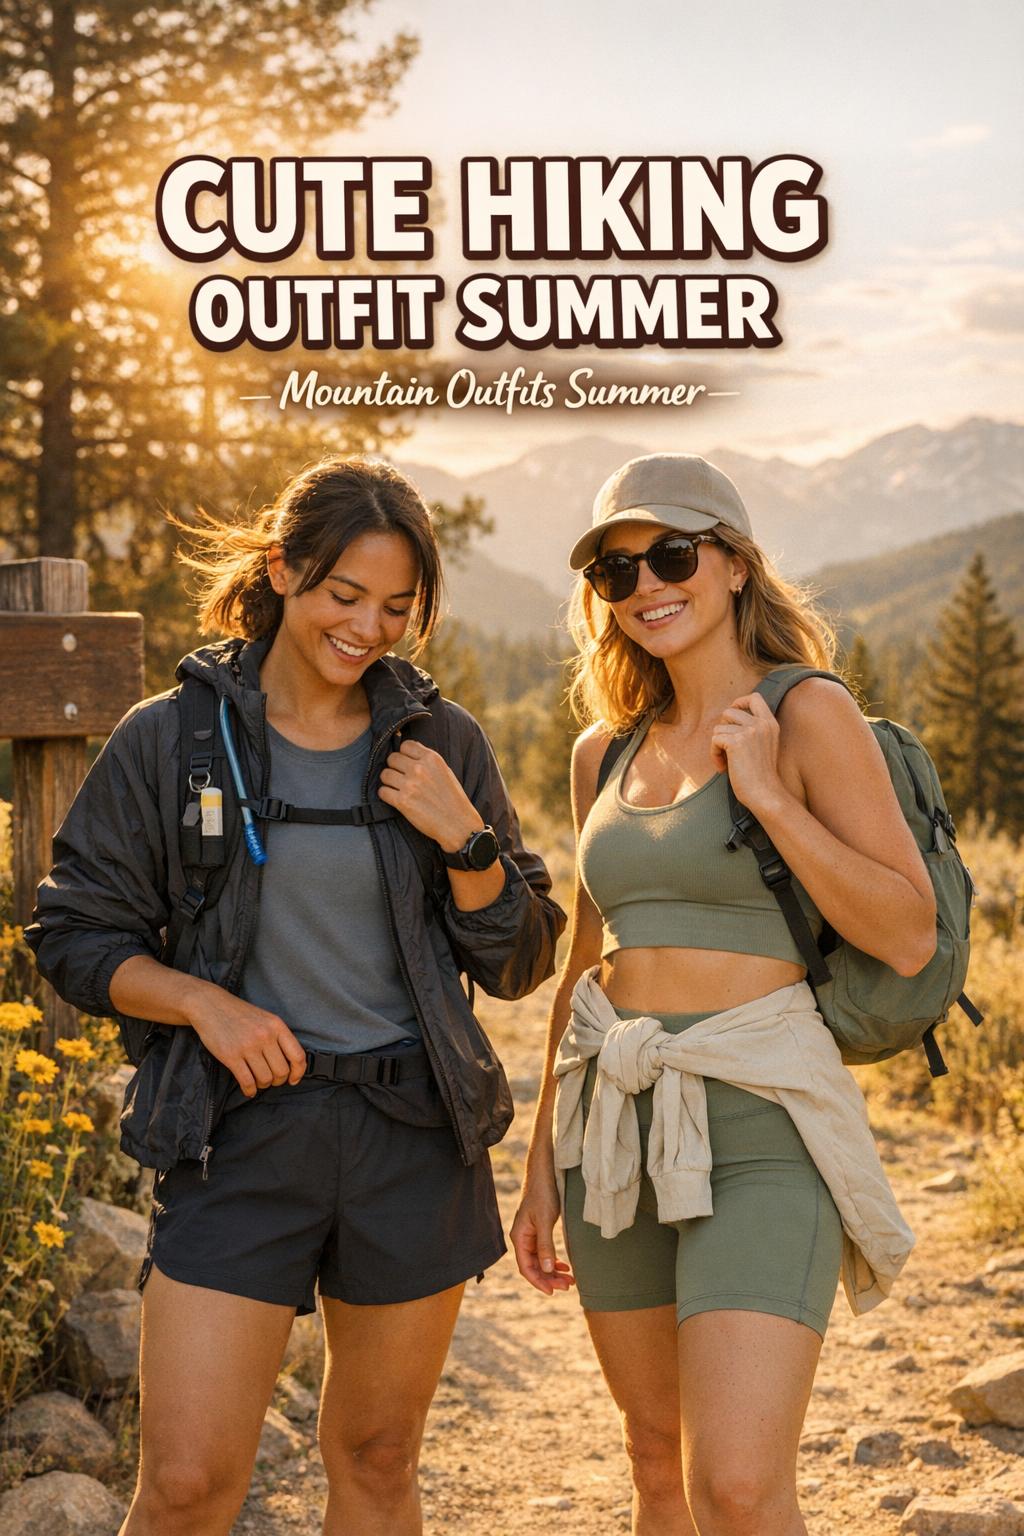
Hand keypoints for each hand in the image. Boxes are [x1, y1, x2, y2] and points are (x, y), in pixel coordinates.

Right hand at [184, 983, 306, 1097]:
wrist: (210, 1005)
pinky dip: (249, 1090)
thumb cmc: (239, 1014)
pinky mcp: (231, 1056)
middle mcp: (265, 1036)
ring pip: (265, 1079)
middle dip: (277, 1081)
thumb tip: (290, 1063)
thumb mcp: (265, 1018)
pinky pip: (247, 1081)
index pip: (297, 1056)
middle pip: (282, 1071)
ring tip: (257, 1081)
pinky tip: (248, 1089)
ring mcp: (248, 1046)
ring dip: (262, 1085)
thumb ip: (278, 1036)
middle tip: (270, 1079)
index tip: (293, 1079)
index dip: (298, 1072)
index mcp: (276, 1025)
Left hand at [378, 740, 482, 851]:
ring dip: (389, 782)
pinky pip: (382, 791)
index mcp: (432, 759)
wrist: (458, 824)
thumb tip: (406, 751)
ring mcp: (410, 785)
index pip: (405, 745)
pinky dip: (386, 795)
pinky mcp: (402, 802)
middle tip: (402, 778)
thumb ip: (427, 760)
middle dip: (395, 767)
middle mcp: (420, 769)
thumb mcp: (445, 771)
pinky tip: (396, 799)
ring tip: (399, 789)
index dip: (404, 754)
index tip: (407, 763)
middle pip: (392, 758)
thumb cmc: (453, 799)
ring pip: (384, 774)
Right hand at [510, 1170, 574, 1295]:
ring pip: (540, 1260)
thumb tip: (547, 1269)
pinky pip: (544, 1251)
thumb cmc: (542, 1193)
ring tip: (570, 1279)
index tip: (553, 1292)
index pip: (526, 1267)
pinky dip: (554, 1260)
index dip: (539, 1281)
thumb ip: (545, 1245)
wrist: (543, 1172)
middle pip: (533, 1266)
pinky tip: (564, 1266)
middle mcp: (522, 1238)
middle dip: (550, 1278)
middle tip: (568, 1286)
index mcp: (519, 1237)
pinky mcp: (538, 1230)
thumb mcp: (545, 1220)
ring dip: (553, 1271)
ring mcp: (530, 1234)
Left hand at [710, 692, 786, 815]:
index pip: (754, 698)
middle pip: (729, 711)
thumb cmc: (761, 776)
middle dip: (722, 728)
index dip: (739, 702)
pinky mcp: (736, 742)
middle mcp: (761, 724)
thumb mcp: (764, 746)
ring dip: (717, 745)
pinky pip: (714, 740)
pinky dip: (714, 754)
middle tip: (725, 746)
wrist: (765, 794)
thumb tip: (728, 718)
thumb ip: (753, 730)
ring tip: (725, 761)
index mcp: (770, 724)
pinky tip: (722, 768)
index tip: (732, 718)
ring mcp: (750, 731)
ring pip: (719, 728)